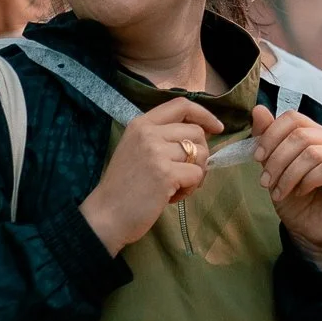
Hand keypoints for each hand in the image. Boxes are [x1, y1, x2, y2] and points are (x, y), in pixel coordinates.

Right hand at [80, 98, 223, 252]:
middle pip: (196, 132)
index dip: (204, 114)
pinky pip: (197, 174)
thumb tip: (202, 135)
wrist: (105, 216)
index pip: (181, 105)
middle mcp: (149, 133)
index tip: (216, 128)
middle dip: (200, 155)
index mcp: (141, 124)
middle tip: (183, 174)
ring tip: (175, 187)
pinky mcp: (166, 173)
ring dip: (195, 174)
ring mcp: (157, 152)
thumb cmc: (123, 187)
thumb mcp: (136, 150)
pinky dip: (190, 188)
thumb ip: (162, 138)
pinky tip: (171, 196)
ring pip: (201, 154)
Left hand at [252, 104, 321, 267]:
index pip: (294, 118)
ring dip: (289, 174)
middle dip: (277, 159)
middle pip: (301, 135)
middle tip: (266, 182)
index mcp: (317, 134)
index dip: (271, 134)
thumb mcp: (274, 168)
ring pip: (313, 152)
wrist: (309, 233)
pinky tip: (301, 192)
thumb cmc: (294, 200)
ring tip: (279, 192)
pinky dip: (308, 181)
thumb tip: (258, 108)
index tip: (257, 157)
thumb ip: (268, 139)